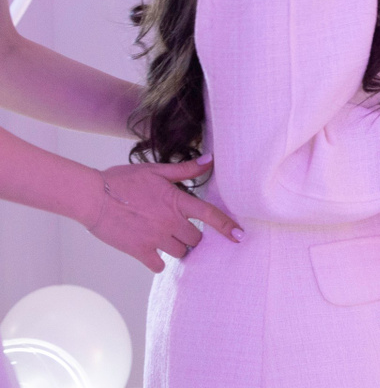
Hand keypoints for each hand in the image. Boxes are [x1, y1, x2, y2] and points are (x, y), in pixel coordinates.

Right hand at [83, 158, 244, 272]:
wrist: (93, 197)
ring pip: (181, 252)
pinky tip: (153, 253)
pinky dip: (159, 262)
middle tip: (181, 229)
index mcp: (176, 201)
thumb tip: (210, 160)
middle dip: (193, 235)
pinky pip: (159, 265)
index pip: (210, 215)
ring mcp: (155, 238)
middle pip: (196, 238)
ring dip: (178, 247)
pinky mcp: (139, 251)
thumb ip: (185, 170)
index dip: (228, 226)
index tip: (240, 236)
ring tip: (166, 238)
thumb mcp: (156, 170)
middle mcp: (170, 221)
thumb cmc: (123, 180)